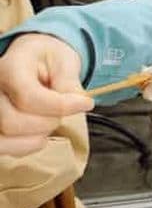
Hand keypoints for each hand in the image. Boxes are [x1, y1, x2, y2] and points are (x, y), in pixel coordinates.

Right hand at [0, 34, 93, 156]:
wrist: (32, 59)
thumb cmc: (49, 59)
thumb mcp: (65, 61)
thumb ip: (69, 82)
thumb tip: (76, 103)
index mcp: (10, 67)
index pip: (29, 97)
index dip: (61, 106)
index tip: (86, 104)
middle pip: (13, 122)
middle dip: (48, 122)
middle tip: (64, 111)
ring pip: (4, 139)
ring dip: (35, 137)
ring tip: (50, 121)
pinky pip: (2, 147)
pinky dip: (24, 147)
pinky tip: (39, 134)